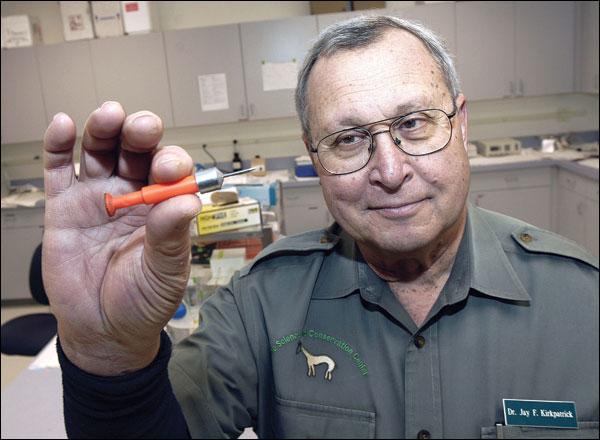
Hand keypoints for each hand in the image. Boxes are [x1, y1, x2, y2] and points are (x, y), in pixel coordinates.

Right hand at [43, 102, 201, 375]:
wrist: (103, 330)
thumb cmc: (142, 301)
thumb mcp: (165, 273)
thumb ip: (171, 237)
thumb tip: (187, 201)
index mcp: (162, 206)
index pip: (171, 171)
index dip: (171, 163)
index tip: (168, 170)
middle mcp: (132, 194)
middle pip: (136, 150)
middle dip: (140, 133)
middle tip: (141, 128)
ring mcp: (96, 196)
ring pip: (99, 150)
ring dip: (104, 128)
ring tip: (109, 115)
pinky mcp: (64, 206)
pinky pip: (59, 170)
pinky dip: (58, 145)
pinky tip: (62, 125)